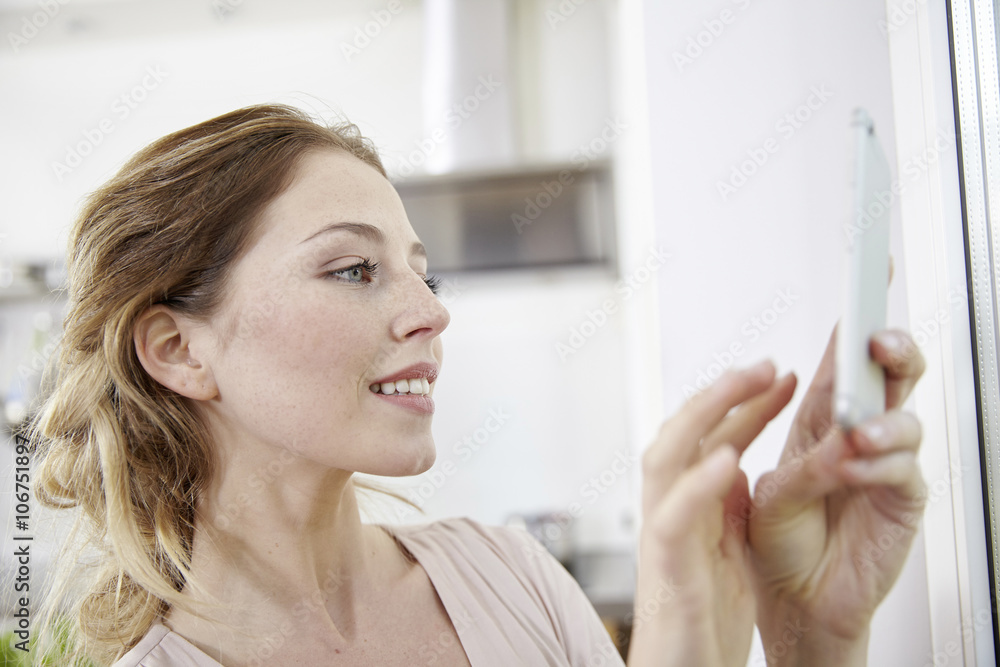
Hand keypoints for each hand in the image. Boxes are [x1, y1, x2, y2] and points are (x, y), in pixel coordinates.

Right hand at [627, 360, 795, 666]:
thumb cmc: (704, 622)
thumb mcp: (725, 551)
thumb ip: (723, 506)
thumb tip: (731, 462)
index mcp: (690, 509)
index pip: (711, 441)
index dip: (744, 405)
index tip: (779, 377)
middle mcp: (669, 514)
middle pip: (681, 435)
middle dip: (721, 393)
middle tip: (765, 365)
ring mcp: (663, 540)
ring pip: (664, 460)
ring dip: (704, 416)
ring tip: (741, 385)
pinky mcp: (667, 573)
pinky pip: (672, 520)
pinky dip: (696, 485)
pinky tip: (726, 458)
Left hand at [746, 327, 925, 665]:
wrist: (791, 602)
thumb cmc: (774, 541)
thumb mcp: (770, 491)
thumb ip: (805, 462)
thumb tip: (842, 435)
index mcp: (819, 420)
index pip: (841, 359)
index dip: (857, 318)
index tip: (870, 273)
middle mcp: (855, 436)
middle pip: (889, 375)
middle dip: (889, 351)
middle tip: (878, 346)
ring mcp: (883, 465)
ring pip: (904, 419)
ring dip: (880, 420)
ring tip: (854, 434)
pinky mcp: (901, 501)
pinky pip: (903, 469)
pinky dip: (878, 465)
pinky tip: (854, 469)